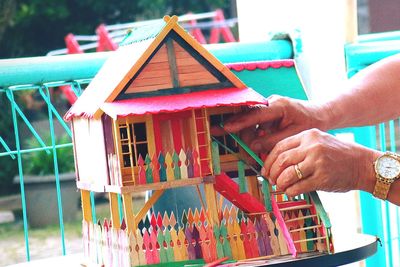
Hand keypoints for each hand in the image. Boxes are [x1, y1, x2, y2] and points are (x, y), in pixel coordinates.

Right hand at [211, 95, 328, 152]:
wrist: (320, 114)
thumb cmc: (310, 123)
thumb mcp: (293, 135)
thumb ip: (272, 141)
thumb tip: (253, 147)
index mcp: (279, 105)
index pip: (255, 113)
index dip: (240, 122)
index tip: (227, 128)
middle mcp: (270, 103)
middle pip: (249, 120)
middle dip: (245, 137)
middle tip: (248, 154)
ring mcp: (268, 108)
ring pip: (250, 124)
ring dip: (250, 139)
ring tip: (255, 155)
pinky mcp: (267, 114)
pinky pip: (255, 125)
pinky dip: (255, 137)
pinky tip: (258, 148)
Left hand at [262, 128, 379, 196]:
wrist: (363, 164)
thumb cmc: (338, 155)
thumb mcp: (318, 142)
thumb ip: (299, 148)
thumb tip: (275, 163)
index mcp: (308, 135)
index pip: (280, 146)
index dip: (269, 160)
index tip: (265, 169)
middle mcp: (312, 147)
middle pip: (282, 160)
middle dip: (272, 172)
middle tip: (270, 180)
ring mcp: (317, 162)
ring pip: (287, 174)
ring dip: (280, 183)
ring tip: (280, 186)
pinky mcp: (322, 178)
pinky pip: (298, 186)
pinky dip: (290, 191)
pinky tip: (290, 191)